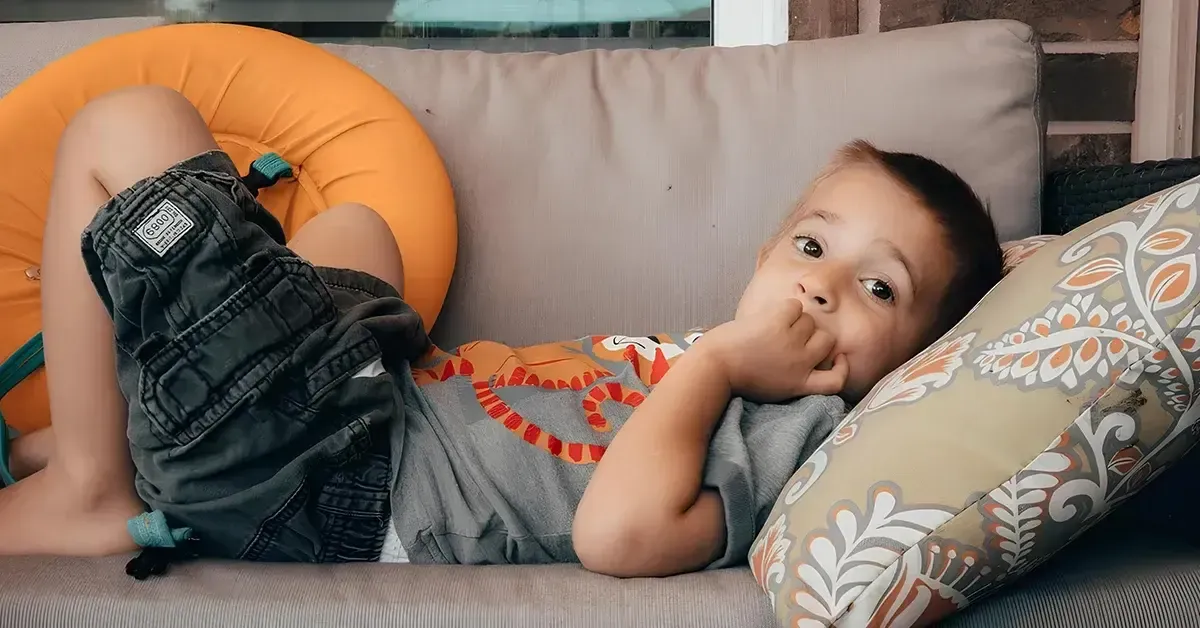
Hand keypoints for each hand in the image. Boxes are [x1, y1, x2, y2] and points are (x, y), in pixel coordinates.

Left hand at [698, 298, 847, 401]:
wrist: (714, 366)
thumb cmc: (738, 375)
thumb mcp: (775, 387)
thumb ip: (796, 375)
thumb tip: (810, 352)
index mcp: (800, 385)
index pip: (837, 381)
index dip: (843, 368)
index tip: (839, 358)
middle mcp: (801, 365)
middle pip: (827, 341)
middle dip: (812, 336)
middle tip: (789, 338)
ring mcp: (792, 343)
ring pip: (810, 321)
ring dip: (795, 321)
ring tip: (772, 329)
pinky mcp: (779, 323)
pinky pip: (795, 306)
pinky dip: (783, 309)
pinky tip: (768, 318)